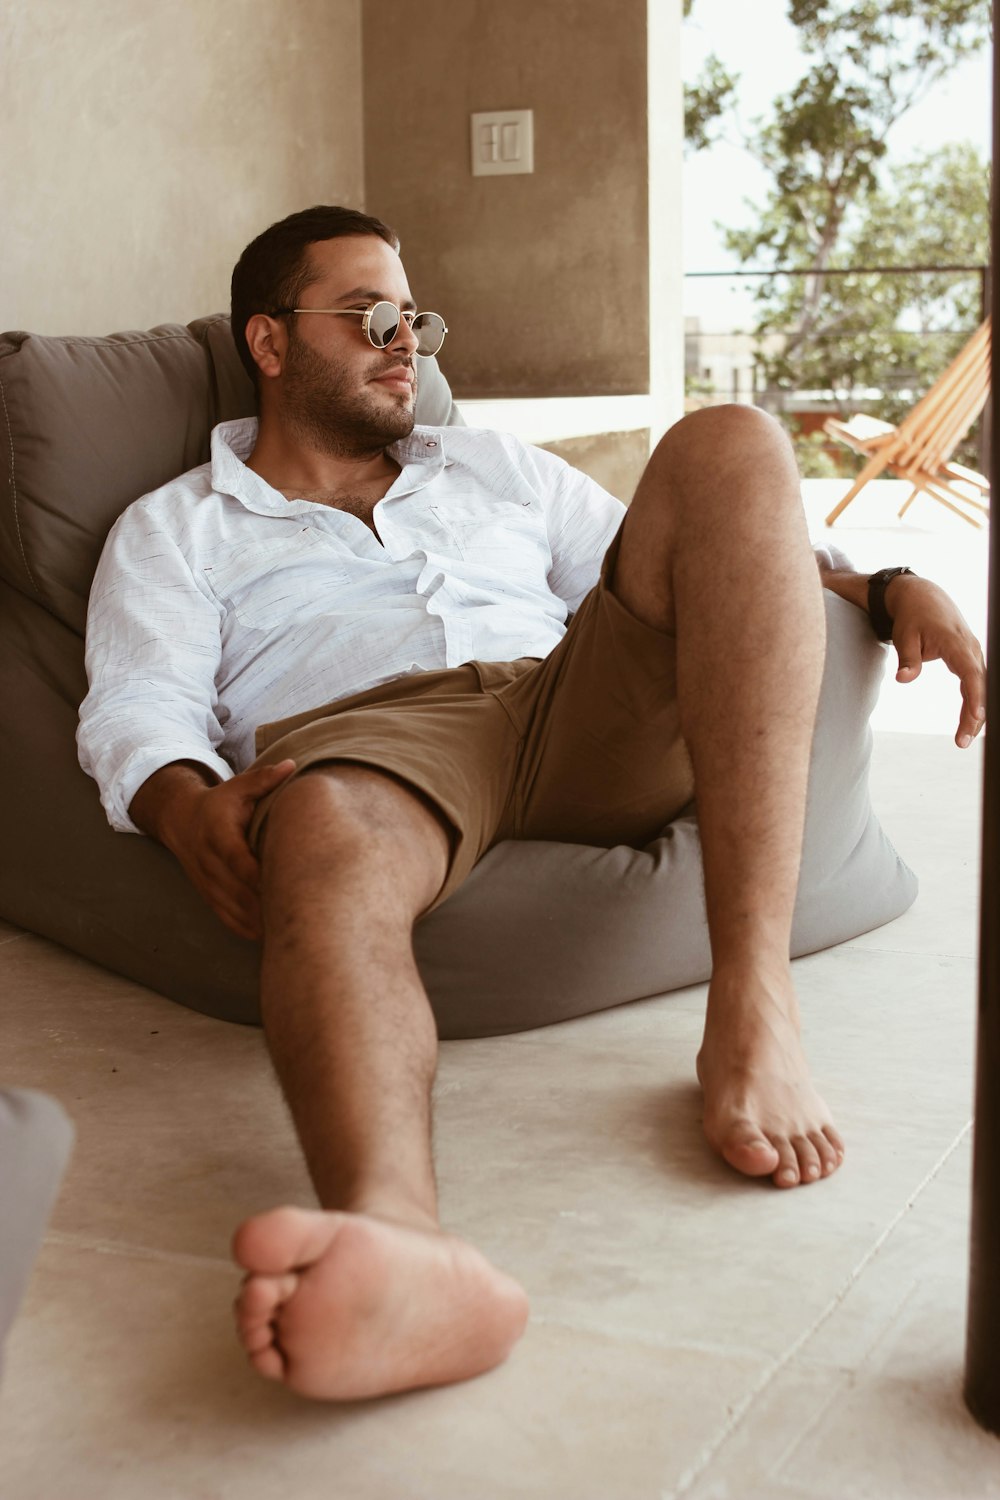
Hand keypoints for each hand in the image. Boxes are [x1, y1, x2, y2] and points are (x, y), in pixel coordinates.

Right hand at [159, 760, 296, 938]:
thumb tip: (292, 765)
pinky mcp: (209, 897)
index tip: (288, 884)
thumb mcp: (238, 787)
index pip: (239, 860)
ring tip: (292, 929)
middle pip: (239, 892)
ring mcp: (207, 883)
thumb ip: (264, 780)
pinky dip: (250, 929)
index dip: (261, 876)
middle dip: (267, 905)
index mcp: (219, 834)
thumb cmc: (220, 803)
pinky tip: (273, 937)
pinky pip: (228, 919)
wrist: (182, 822)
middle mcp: (209, 862)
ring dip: (261, 922)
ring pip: (234, 911)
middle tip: (300, 914)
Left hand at [886, 575, 985, 747]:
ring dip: (976, 713)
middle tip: (962, 741)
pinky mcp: (970, 657)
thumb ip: (907, 658)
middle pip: (980, 685)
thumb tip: (903, 679)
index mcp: (956, 643)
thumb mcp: (905, 635)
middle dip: (975, 715)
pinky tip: (971, 722)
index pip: (971, 674)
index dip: (975, 697)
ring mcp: (973, 652)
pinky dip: (975, 702)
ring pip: (981, 686)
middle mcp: (971, 648)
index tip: (975, 718)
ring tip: (964, 739)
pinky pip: (976, 682)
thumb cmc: (912, 616)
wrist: (921, 597)